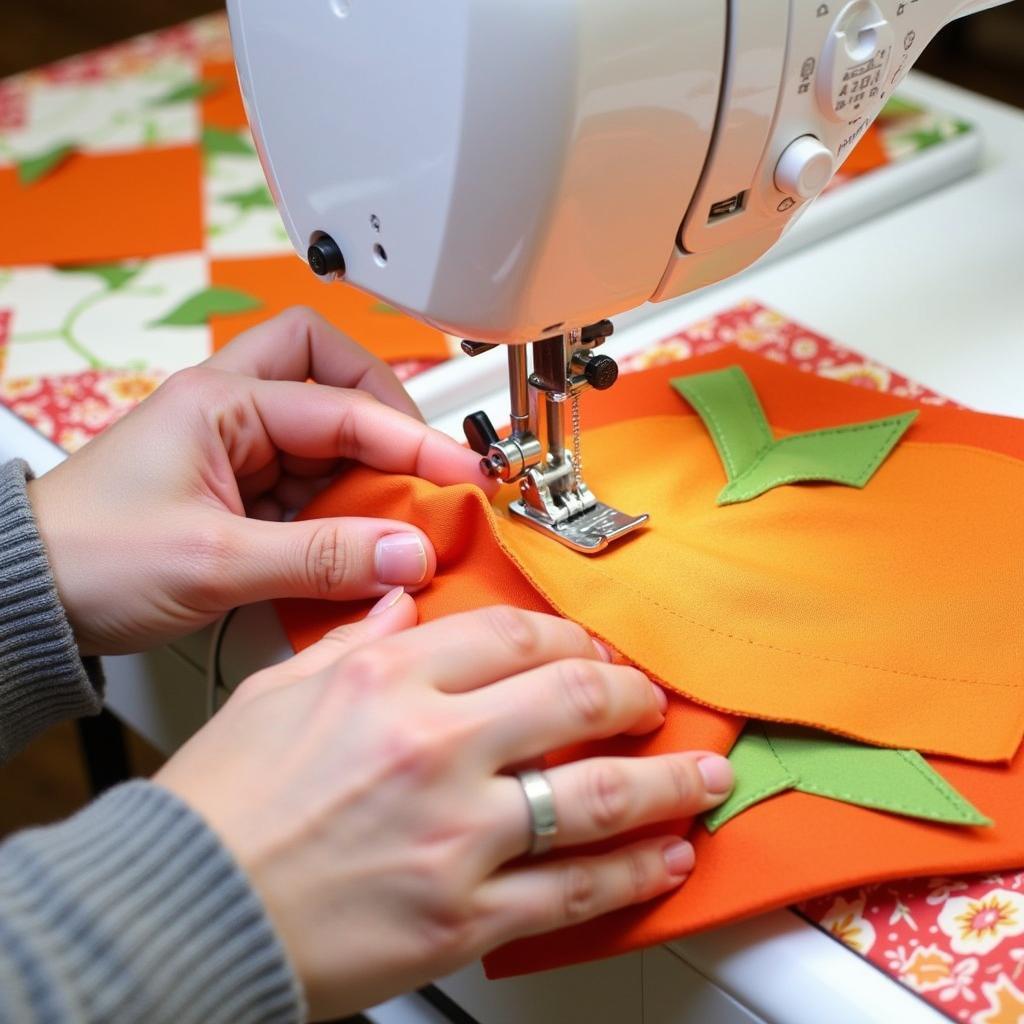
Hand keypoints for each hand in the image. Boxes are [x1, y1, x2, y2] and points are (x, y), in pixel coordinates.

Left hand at [27, 307, 494, 654]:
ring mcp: (236, 450)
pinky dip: (343, 510)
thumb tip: (407, 554)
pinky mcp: (239, 491)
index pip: (346, 406)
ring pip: (328, 435)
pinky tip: (357, 545)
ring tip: (397, 519)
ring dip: (367, 473)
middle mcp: (233, 412)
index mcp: (222, 401)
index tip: (463, 474)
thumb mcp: (214, 560)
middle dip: (385, 413)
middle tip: (420, 465)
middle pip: (335, 377)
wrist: (25, 598)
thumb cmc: (87, 558)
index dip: (414, 440)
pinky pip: (311, 484)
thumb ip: (321, 557)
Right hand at [155, 602, 733, 1019]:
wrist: (182, 914)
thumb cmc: (221, 806)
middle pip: (574, 696)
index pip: (513, 635)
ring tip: (705, 775)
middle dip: (633, 693)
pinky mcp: (463, 915)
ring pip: (599, 793)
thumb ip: (349, 643)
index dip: (570, 636)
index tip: (589, 648)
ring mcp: (457, 834)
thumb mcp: (275, 693)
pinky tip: (665, 856)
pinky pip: (574, 888)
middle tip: (654, 700)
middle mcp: (433, 746)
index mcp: (386, 681)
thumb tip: (394, 607)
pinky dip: (634, 871)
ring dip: (669, 781)